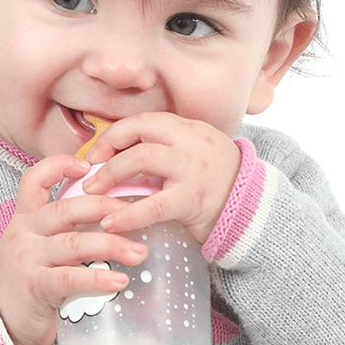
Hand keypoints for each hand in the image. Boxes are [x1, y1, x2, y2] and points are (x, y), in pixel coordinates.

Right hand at [0, 154, 148, 344]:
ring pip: (73, 242)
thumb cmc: (28, 283)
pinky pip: (70, 278)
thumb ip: (65, 232)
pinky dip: (98, 278)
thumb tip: (114, 221)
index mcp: (25, 219)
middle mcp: (24, 234)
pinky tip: (120, 281)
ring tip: (140, 252)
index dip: (59, 166)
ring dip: (112, 245)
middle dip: (105, 207)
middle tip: (136, 212)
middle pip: (65, 209)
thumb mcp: (39, 248)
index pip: (34, 180)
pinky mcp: (35, 287)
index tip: (88, 165)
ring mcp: (27, 260)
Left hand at [82, 112, 241, 243]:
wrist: (255, 210)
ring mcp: (193, 167)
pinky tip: (110, 224)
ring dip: (110, 174)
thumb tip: (116, 158)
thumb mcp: (194, 156)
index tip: (96, 152)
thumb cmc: (216, 185)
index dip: (115, 134)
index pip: (145, 120)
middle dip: (107, 149)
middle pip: (140, 131)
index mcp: (189, 129)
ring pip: (142, 157)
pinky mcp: (193, 198)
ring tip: (92, 194)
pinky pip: (154, 205)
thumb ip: (164, 151)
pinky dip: (127, 214)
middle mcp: (192, 141)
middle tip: (89, 172)